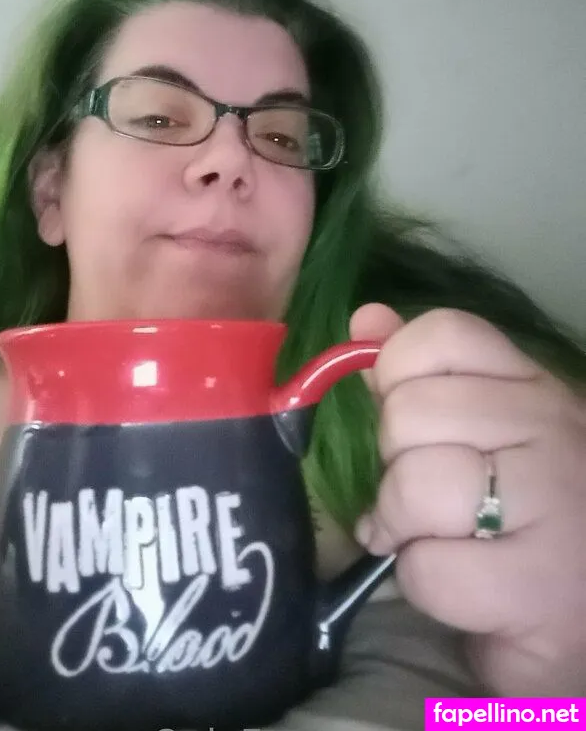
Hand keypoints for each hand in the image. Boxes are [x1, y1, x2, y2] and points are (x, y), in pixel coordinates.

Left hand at [350, 303, 585, 695]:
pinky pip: (427, 566)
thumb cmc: (520, 517)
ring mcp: (556, 504)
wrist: (581, 612)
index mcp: (534, 384)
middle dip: (394, 462)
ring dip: (402, 524)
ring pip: (416, 484)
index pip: (444, 334)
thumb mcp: (478, 429)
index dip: (398, 370)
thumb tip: (366, 319)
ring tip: (432, 538)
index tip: (409, 419)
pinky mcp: (540, 584)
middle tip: (425, 496)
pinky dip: (421, 582)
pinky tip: (455, 583)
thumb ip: (419, 375)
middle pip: (411, 412)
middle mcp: (553, 428)